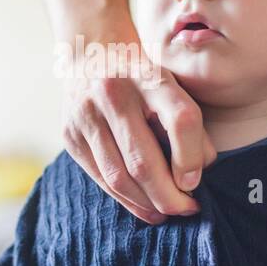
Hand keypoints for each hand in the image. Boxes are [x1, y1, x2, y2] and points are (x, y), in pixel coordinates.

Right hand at [61, 45, 216, 223]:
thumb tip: (196, 175)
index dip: (191, 158)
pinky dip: (125, 199)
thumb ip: (188, 124)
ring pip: (118, 177)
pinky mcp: (70, 135)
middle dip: (169, 196)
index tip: (196, 181)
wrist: (90, 53)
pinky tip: (144, 207)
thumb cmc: (142, 76)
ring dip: (147, 204)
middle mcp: (113, 93)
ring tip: (167, 213)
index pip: (179, 120)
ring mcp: (86, 115)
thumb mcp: (171, 85)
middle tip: (187, 209)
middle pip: (143, 161)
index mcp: (148, 76)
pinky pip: (100, 178)